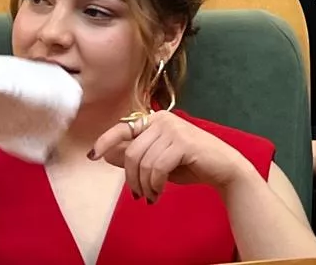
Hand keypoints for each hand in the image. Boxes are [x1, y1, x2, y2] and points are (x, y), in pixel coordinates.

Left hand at [92, 110, 256, 203]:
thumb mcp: (157, 160)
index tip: (92, 156)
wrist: (223, 169)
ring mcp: (174, 129)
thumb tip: (106, 155)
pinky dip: (155, 185)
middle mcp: (163, 119)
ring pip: (142, 162)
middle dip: (131, 178)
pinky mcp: (183, 142)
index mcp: (156, 119)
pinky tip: (160, 192)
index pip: (122, 128)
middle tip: (139, 195)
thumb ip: (135, 156)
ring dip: (144, 185)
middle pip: (130, 152)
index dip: (105, 142)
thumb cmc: (191, 164)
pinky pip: (157, 168)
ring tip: (152, 195)